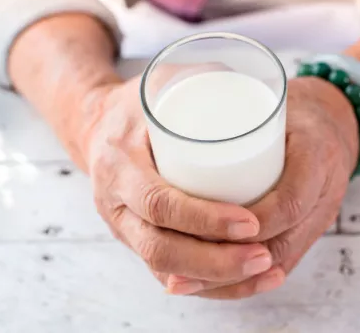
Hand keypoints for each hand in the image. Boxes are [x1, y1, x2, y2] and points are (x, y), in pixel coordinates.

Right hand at [83, 65, 283, 292]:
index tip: (251, 222)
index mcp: (117, 162)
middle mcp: (113, 201)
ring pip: (164, 267)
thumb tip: (261, 85)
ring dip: (214, 279)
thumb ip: (206, 78)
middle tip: (264, 256)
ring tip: (262, 270)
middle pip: (161, 248)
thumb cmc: (136, 104)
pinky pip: (165, 268)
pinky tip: (238, 281)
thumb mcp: (163, 82)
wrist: (96, 126)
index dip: (205, 220)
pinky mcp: (135, 235)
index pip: (159, 203)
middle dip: (216, 261)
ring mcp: (122, 224)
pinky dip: (201, 281)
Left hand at [167, 77, 359, 298]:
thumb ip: (230, 97)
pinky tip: (214, 285)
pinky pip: (281, 261)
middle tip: (182, 268)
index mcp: (318, 155)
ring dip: (231, 280)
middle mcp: (325, 193)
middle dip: (229, 263)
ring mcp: (320, 214)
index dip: (251, 222)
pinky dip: (247, 278)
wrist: (336, 121)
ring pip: (278, 261)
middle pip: (281, 243)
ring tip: (184, 283)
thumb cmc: (296, 109)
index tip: (207, 227)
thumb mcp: (272, 99)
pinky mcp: (308, 226)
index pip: (290, 202)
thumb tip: (169, 105)